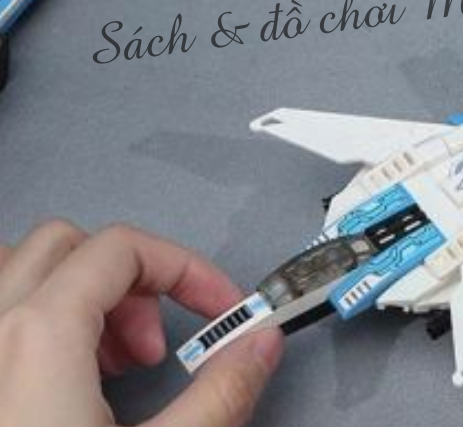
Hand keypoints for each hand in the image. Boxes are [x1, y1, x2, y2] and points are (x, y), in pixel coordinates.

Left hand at [0, 221, 282, 426]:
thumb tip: (259, 345)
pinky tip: (57, 390)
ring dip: (72, 297)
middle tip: (155, 348)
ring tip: (106, 364)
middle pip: (67, 247)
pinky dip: (27, 327)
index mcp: (37, 336)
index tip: (219, 310)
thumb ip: (219, 395)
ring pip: (16, 275)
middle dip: (127, 282)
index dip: (185, 269)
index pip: (123, 249)